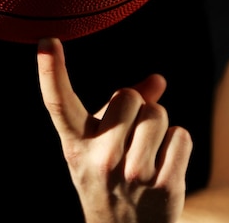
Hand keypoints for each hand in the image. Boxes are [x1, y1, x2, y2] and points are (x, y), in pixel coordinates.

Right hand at [37, 38, 192, 222]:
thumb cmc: (110, 175)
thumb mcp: (100, 143)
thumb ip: (123, 107)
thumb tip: (158, 79)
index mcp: (75, 144)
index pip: (58, 103)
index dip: (51, 71)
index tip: (47, 41)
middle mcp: (98, 159)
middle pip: (128, 97)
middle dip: (136, 106)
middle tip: (130, 131)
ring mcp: (131, 175)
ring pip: (158, 113)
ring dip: (158, 124)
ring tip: (147, 148)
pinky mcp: (163, 187)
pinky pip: (181, 135)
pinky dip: (178, 143)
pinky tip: (165, 162)